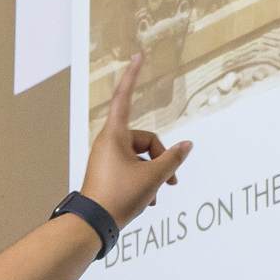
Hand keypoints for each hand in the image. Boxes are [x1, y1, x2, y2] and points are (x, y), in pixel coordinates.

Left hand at [81, 52, 191, 229]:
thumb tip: (187, 146)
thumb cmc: (119, 197)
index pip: (125, 97)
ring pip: (140, 157)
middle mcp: (108, 142)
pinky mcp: (107, 172)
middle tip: (171, 182)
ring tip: (155, 196)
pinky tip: (148, 201)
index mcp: (114, 135)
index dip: (133, 75)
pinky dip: (143, 181)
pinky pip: (132, 168)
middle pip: (145, 140)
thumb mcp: (153, 178)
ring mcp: (106, 158)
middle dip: (161, 159)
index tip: (138, 55)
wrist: (93, 225)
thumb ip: (172, 159)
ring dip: (153, 174)